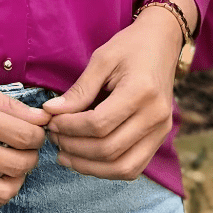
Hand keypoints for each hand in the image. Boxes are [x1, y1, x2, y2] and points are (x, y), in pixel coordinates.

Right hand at [0, 36, 49, 212]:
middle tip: (26, 149)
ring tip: (10, 168)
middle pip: (19, 165)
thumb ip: (7, 104)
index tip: (34, 132)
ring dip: (16, 182)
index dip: (38, 135)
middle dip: (32, 157)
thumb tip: (41, 120)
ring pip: (2, 193)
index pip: (24, 135)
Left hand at [40, 10, 182, 180]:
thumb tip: (50, 112)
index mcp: (141, 91)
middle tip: (53, 137)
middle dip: (74, 148)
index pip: (99, 124)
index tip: (51, 122)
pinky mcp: (160, 139)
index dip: (70, 128)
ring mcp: (161, 131)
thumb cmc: (130, 47)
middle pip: (109, 149)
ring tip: (64, 154)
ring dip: (89, 166)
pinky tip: (86, 159)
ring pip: (122, 167)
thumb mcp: (102, 59)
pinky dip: (107, 169)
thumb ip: (79, 90)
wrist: (162, 43)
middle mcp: (156, 116)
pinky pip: (133, 167)